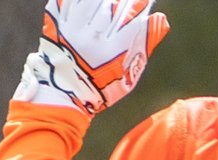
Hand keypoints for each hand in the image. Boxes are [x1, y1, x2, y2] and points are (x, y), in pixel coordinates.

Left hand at [16, 0, 168, 114]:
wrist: (63, 92)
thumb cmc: (102, 86)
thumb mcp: (130, 72)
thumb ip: (145, 44)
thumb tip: (160, 19)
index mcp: (113, 50)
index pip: (131, 21)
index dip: (139, 8)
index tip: (145, 2)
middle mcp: (92, 37)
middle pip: (110, 8)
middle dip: (121, 1)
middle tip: (127, 1)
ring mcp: (72, 29)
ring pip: (89, 2)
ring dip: (101, 0)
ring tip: (109, 1)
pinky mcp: (56, 25)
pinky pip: (66, 2)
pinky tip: (87, 1)